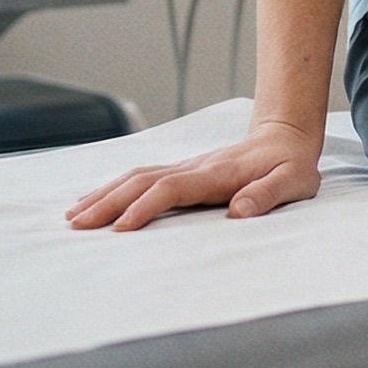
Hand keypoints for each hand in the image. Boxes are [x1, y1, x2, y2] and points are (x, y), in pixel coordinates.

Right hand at [66, 119, 324, 230]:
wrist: (287, 139)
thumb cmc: (291, 166)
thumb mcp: (294, 182)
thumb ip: (269, 194)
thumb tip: (240, 210)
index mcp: (217, 173)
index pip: (171, 188)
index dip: (145, 206)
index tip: (120, 228)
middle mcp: (194, 167)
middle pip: (143, 180)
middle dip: (108, 201)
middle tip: (77, 225)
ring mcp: (186, 167)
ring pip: (137, 176)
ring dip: (105, 194)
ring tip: (74, 215)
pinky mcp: (183, 172)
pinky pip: (143, 178)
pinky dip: (115, 188)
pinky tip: (97, 201)